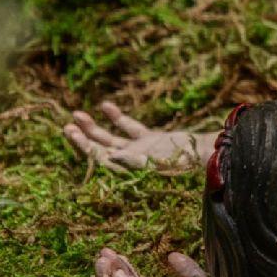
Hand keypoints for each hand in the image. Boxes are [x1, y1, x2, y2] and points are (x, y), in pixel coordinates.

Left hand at [64, 101, 201, 171]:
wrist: (207, 153)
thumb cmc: (184, 161)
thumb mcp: (158, 162)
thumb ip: (134, 159)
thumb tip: (110, 156)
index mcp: (129, 169)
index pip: (100, 157)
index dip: (84, 145)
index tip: (71, 131)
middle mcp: (131, 161)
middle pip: (101, 148)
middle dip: (84, 137)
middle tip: (68, 124)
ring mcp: (140, 149)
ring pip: (111, 138)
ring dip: (94, 127)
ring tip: (77, 114)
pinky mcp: (151, 139)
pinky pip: (129, 128)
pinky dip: (117, 117)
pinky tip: (105, 106)